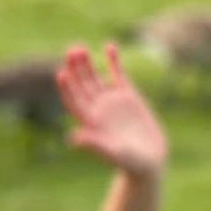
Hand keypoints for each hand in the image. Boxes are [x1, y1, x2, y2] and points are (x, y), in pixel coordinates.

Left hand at [56, 43, 167, 177]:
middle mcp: (97, 109)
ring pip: (95, 78)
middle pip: (82, 85)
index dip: (67, 88)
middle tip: (71, 51)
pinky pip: (118, 75)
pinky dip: (113, 62)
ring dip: (87, 64)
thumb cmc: (128, 162)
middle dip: (76, 69)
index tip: (61, 73)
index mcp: (89, 122)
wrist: (148, 161)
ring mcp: (111, 101)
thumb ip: (94, 144)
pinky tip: (109, 47)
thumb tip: (73, 138)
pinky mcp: (128, 97)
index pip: (74, 101)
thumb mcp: (112, 152)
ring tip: (79, 48)